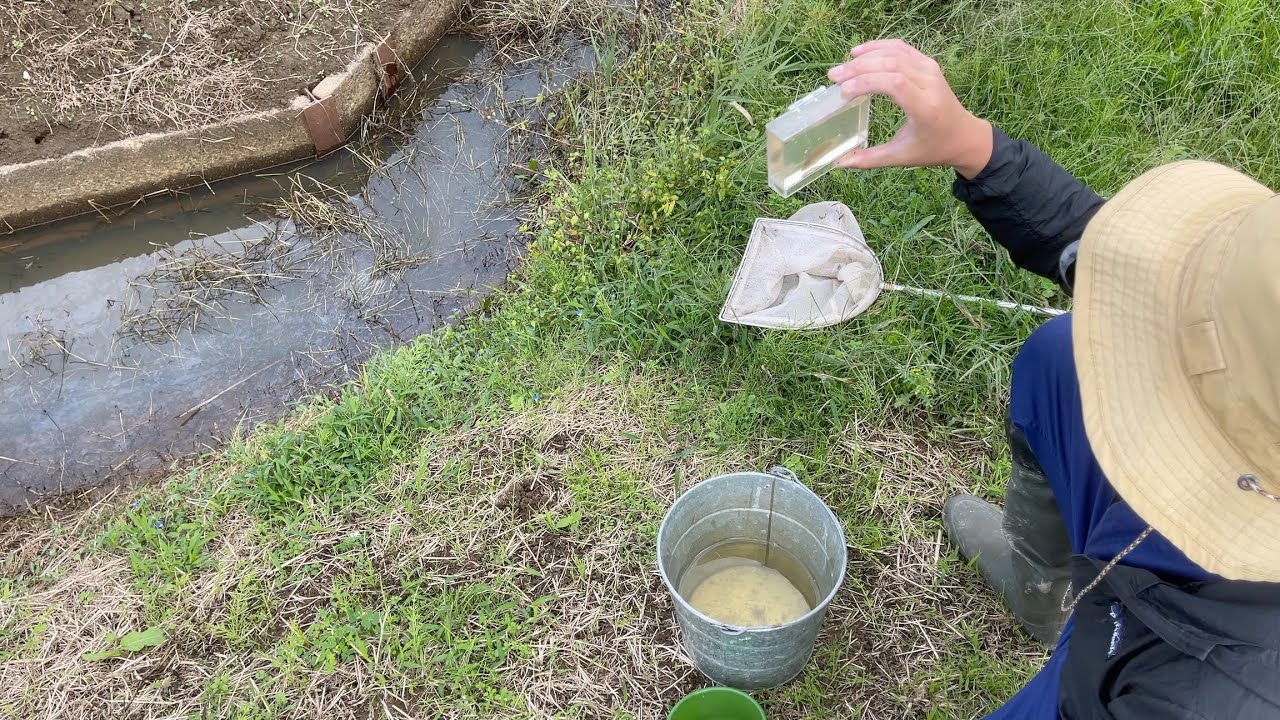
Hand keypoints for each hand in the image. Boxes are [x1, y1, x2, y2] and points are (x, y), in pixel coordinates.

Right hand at [827, 39, 991, 178]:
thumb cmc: (933, 148)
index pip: (895, 83)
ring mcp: (930, 70)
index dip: (867, 82)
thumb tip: (838, 163)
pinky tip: (860, 53)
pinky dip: (879, 47)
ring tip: (842, 67)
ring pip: (895, 52)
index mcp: (925, 107)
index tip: (843, 91)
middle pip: (891, 64)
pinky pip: (901, 48)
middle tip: (833, 77)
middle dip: (859, 68)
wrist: (964, 136)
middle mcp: (930, 83)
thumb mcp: (901, 157)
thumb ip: (869, 159)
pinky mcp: (928, 64)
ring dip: (866, 56)